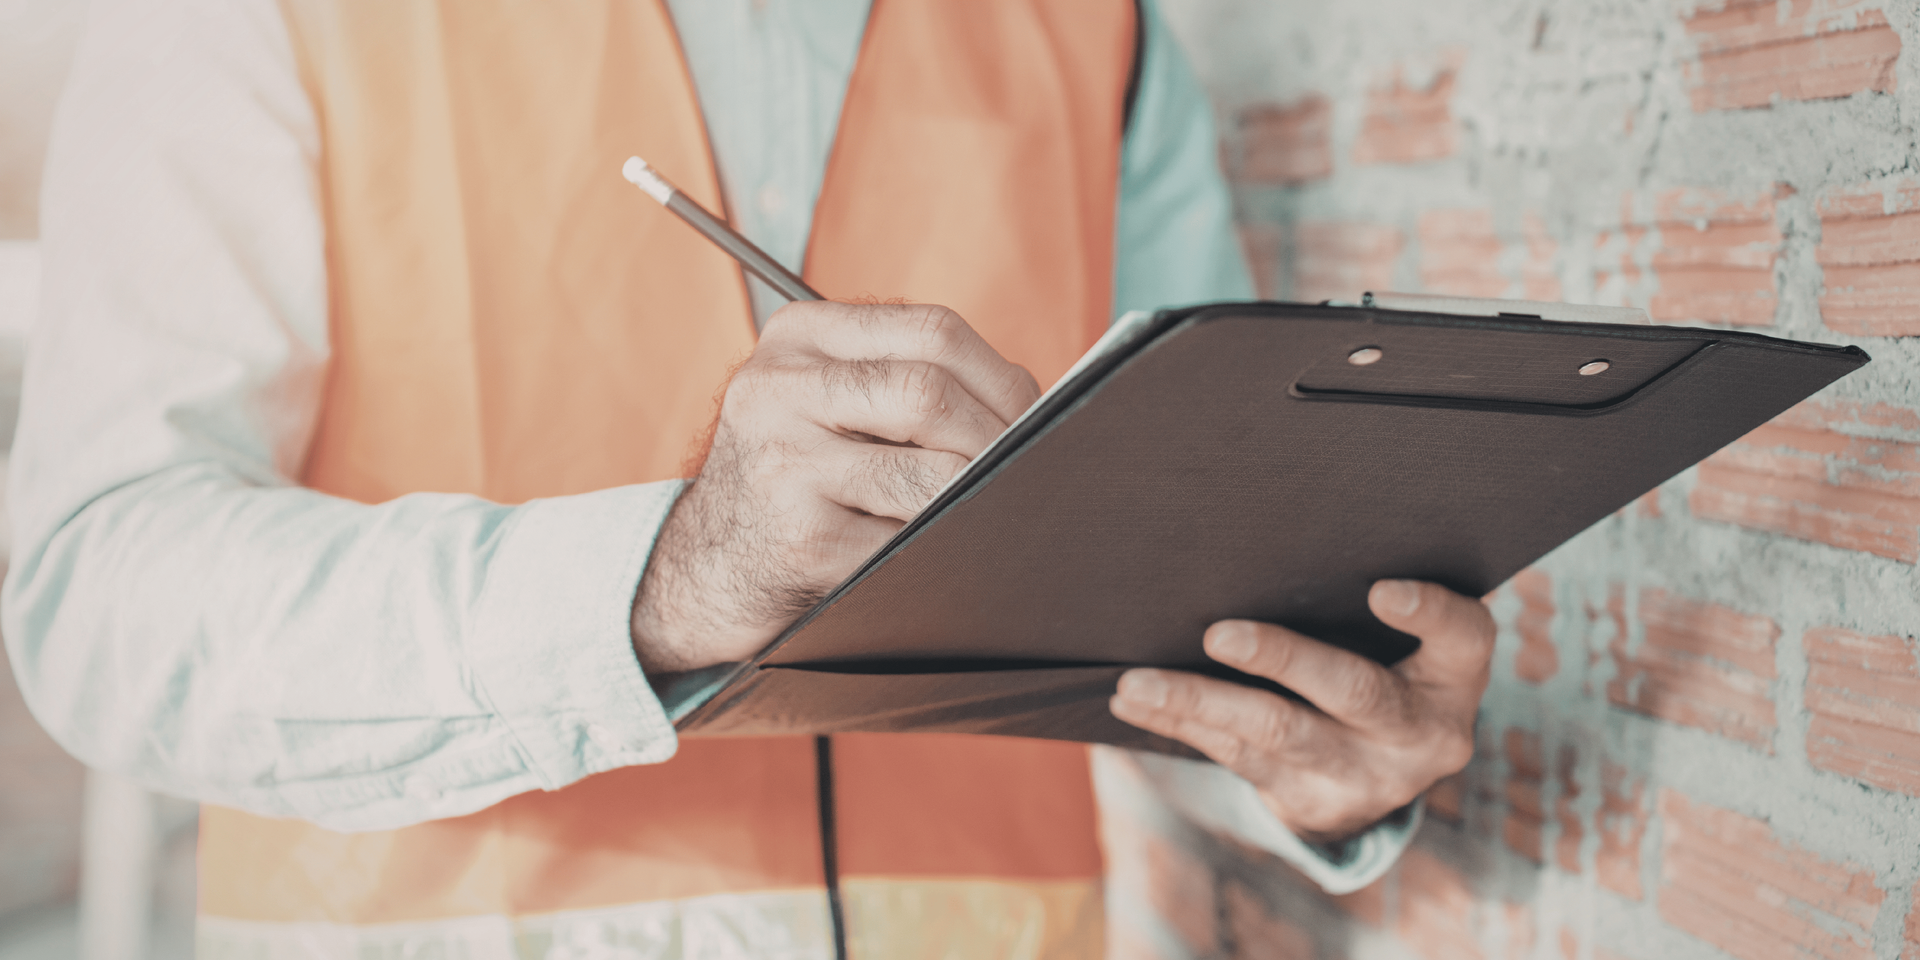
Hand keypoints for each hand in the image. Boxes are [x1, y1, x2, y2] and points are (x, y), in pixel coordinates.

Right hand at [631, 301, 1039, 673]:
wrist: (707, 563)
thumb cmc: (796, 475)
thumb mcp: (826, 400)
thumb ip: (906, 379)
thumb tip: (1034, 405)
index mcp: (797, 337)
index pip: (931, 332)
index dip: (1001, 377)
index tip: (1030, 415)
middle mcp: (777, 389)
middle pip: (929, 394)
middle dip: (995, 439)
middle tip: (1022, 469)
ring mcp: (782, 464)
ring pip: (928, 475)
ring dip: (972, 498)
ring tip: (982, 508)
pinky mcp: (799, 538)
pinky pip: (906, 541)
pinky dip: (939, 547)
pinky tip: (937, 548)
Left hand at [1109, 580, 1492, 842]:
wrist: (1379, 777)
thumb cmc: (1386, 666)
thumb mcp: (1407, 642)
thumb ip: (1364, 597)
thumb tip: (1274, 524)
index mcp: (1453, 678)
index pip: (1462, 638)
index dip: (1429, 614)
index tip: (1383, 589)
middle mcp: (1418, 733)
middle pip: (1353, 692)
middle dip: (1283, 660)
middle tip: (1220, 635)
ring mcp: (1364, 775)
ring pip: (1276, 733)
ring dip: (1199, 702)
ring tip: (1139, 682)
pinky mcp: (1308, 801)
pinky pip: (1235, 758)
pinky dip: (1180, 724)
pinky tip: (1136, 703)